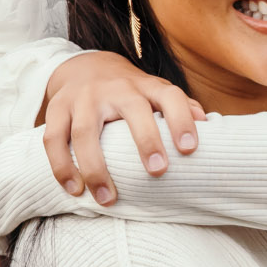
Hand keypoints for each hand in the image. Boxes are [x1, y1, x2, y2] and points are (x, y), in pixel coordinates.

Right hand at [39, 51, 198, 205]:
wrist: (86, 67)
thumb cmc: (132, 92)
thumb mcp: (157, 93)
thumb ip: (182, 107)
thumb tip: (211, 125)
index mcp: (147, 86)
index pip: (170, 96)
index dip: (182, 119)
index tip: (190, 149)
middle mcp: (117, 88)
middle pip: (132, 110)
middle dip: (146, 140)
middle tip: (158, 172)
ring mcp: (84, 97)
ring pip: (86, 130)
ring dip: (95, 167)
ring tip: (108, 199)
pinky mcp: (57, 108)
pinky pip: (54, 139)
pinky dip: (62, 166)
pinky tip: (74, 190)